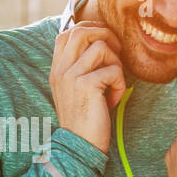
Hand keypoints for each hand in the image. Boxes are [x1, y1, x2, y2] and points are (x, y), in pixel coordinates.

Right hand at [50, 23, 126, 153]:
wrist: (79, 147)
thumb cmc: (84, 119)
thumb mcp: (76, 90)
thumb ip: (81, 68)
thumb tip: (104, 44)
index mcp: (56, 69)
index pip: (66, 32)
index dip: (89, 29)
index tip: (105, 43)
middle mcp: (60, 70)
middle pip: (82, 31)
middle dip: (106, 36)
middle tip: (116, 54)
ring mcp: (71, 76)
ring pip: (101, 47)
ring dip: (116, 63)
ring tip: (113, 83)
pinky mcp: (86, 86)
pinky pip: (113, 70)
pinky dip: (119, 84)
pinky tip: (113, 100)